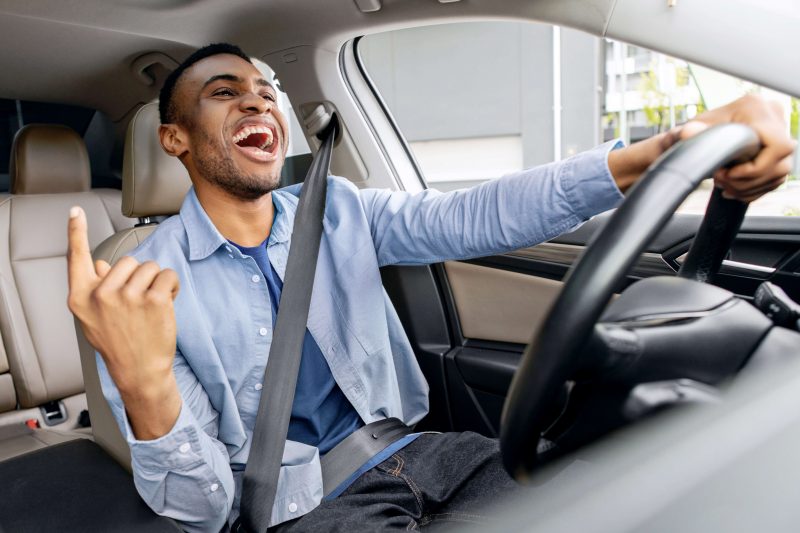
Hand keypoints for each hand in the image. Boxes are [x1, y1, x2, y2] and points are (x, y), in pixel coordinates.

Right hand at [67, 206, 180, 438]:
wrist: (140, 371)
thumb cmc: (119, 343)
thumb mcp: (94, 318)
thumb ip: (93, 289)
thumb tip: (97, 263)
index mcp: (82, 298)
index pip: (76, 258)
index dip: (75, 232)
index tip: (75, 212)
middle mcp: (101, 295)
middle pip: (127, 261)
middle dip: (138, 277)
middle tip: (138, 303)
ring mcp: (128, 297)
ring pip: (149, 267)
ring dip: (156, 282)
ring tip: (152, 306)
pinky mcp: (154, 299)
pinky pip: (167, 275)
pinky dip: (172, 285)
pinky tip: (167, 303)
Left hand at [609, 94, 795, 201]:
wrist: (696, 136)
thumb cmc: (694, 131)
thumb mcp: (690, 130)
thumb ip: (689, 131)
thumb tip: (688, 132)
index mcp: (756, 108)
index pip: (777, 146)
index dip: (754, 168)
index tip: (726, 173)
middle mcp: (773, 117)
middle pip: (780, 164)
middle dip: (748, 181)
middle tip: (721, 180)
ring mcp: (779, 135)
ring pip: (778, 174)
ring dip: (749, 187)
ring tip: (723, 184)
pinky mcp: (777, 153)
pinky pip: (775, 179)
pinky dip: (752, 190)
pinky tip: (732, 189)